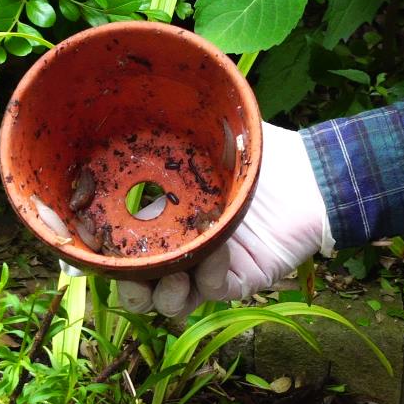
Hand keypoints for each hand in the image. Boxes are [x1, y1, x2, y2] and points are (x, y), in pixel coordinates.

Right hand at [115, 123, 333, 316]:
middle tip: (128, 276)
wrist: (312, 173)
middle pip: (140, 283)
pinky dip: (209, 277)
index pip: (124, 244)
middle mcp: (182, 246)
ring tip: (172, 273)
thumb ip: (175, 127)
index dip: (104, 252)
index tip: (90, 247)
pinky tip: (219, 251)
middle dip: (128, 287)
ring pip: (171, 300)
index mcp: (166, 217)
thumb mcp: (212, 135)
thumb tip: (133, 103)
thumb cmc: (262, 152)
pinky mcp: (238, 281)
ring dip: (163, 294)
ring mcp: (208, 267)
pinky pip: (214, 290)